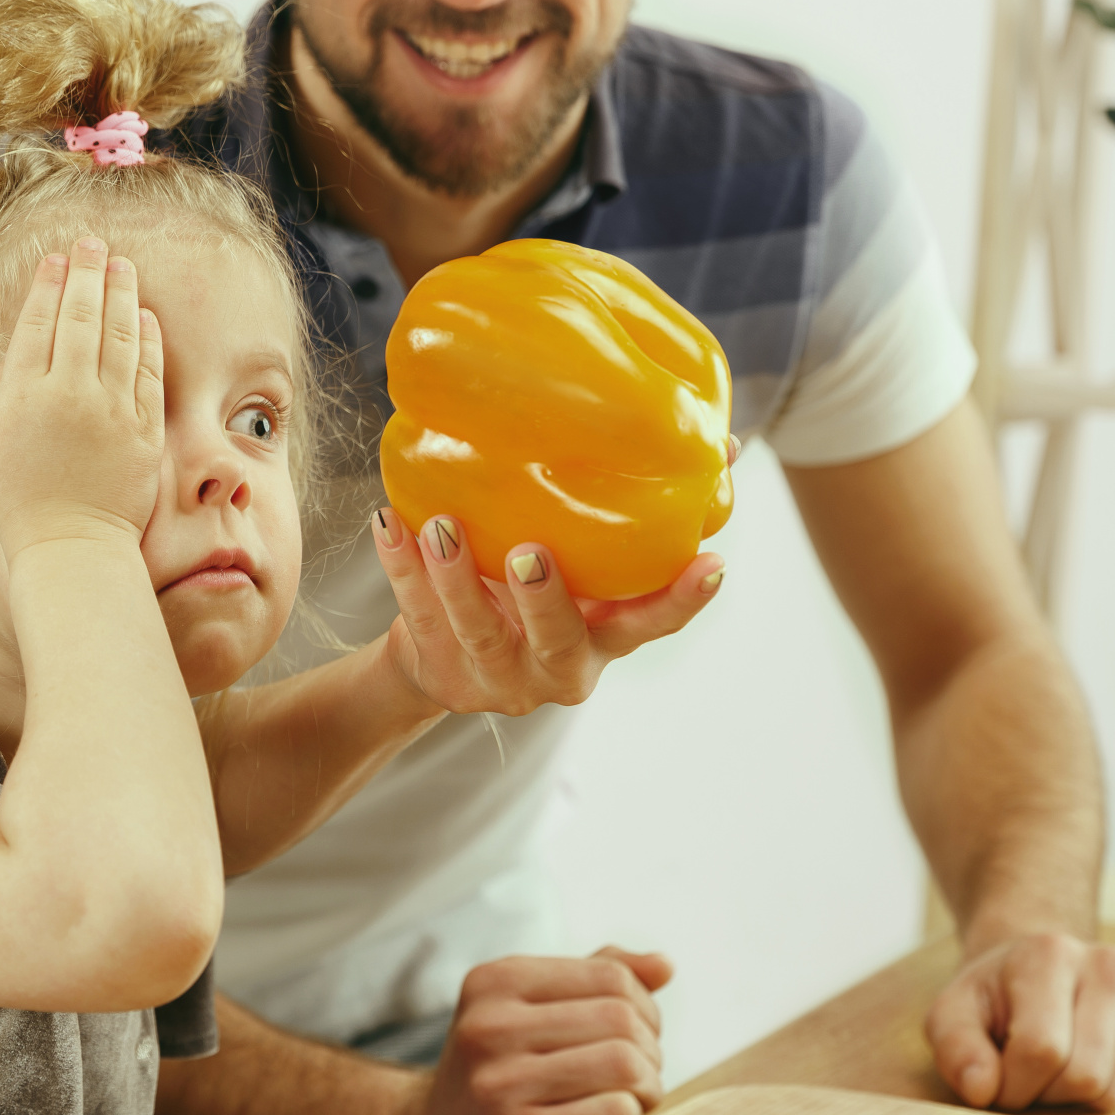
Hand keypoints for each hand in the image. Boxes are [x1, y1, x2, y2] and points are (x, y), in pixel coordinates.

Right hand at [0, 237, 163, 558]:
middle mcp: (69, 393)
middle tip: (90, 244)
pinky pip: (149, 371)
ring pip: (120, 334)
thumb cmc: (18, 500)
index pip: (37, 322)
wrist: (70, 545)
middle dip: (85, 272)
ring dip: (121, 293)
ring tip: (121, 265)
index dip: (47, 285)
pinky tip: (145, 316)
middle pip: (80, 316)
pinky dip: (147, 338)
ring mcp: (112, 409)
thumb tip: (20, 348)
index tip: (54, 259)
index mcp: (23, 394)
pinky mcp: (145, 428)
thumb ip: (1, 389)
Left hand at [373, 437, 739, 715]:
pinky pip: (414, 613)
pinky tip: (390, 522)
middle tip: (528, 553)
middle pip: (558, 640)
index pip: (652, 623)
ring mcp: (494, 672)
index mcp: (604, 636)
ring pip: (476, 629)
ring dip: (457, 576)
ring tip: (442, 524)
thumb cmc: (536, 596)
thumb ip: (641, 516)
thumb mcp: (594, 571)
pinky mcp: (437, 665)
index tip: (711, 565)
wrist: (445, 663)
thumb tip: (724, 441)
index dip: (683, 600)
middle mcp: (556, 664)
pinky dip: (401, 567)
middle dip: (544, 600)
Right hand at [390, 948, 671, 1114]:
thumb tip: (664, 965)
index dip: (644, 1007)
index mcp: (495, 980)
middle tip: (641, 1073)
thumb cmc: (494, 1073)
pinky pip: (613, 1112)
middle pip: (622, 1018)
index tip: (638, 1035)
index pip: (611, 974)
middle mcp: (491, 1024)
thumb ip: (593, 980)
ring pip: (624, 1063)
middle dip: (650, 1049)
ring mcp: (500, 1080)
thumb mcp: (524, 1012)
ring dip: (648, 1085)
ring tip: (634, 1097)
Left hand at [926, 932, 1114, 1110]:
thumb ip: (955, 1049)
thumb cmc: (996, 995)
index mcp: (1049, 953)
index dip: (1012, 1084)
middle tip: (1027, 1068)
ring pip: (1113, 1090)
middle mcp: (1109, 964)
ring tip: (1057, 1061)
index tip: (996, 1077)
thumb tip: (981, 1088)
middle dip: (1045, 1091)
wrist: (1041, 964)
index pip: (1040, 1050)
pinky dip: (1107, 1089)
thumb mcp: (954, 1013)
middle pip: (1084, 1075)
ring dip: (1075, 1095)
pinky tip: (1090, 1058)